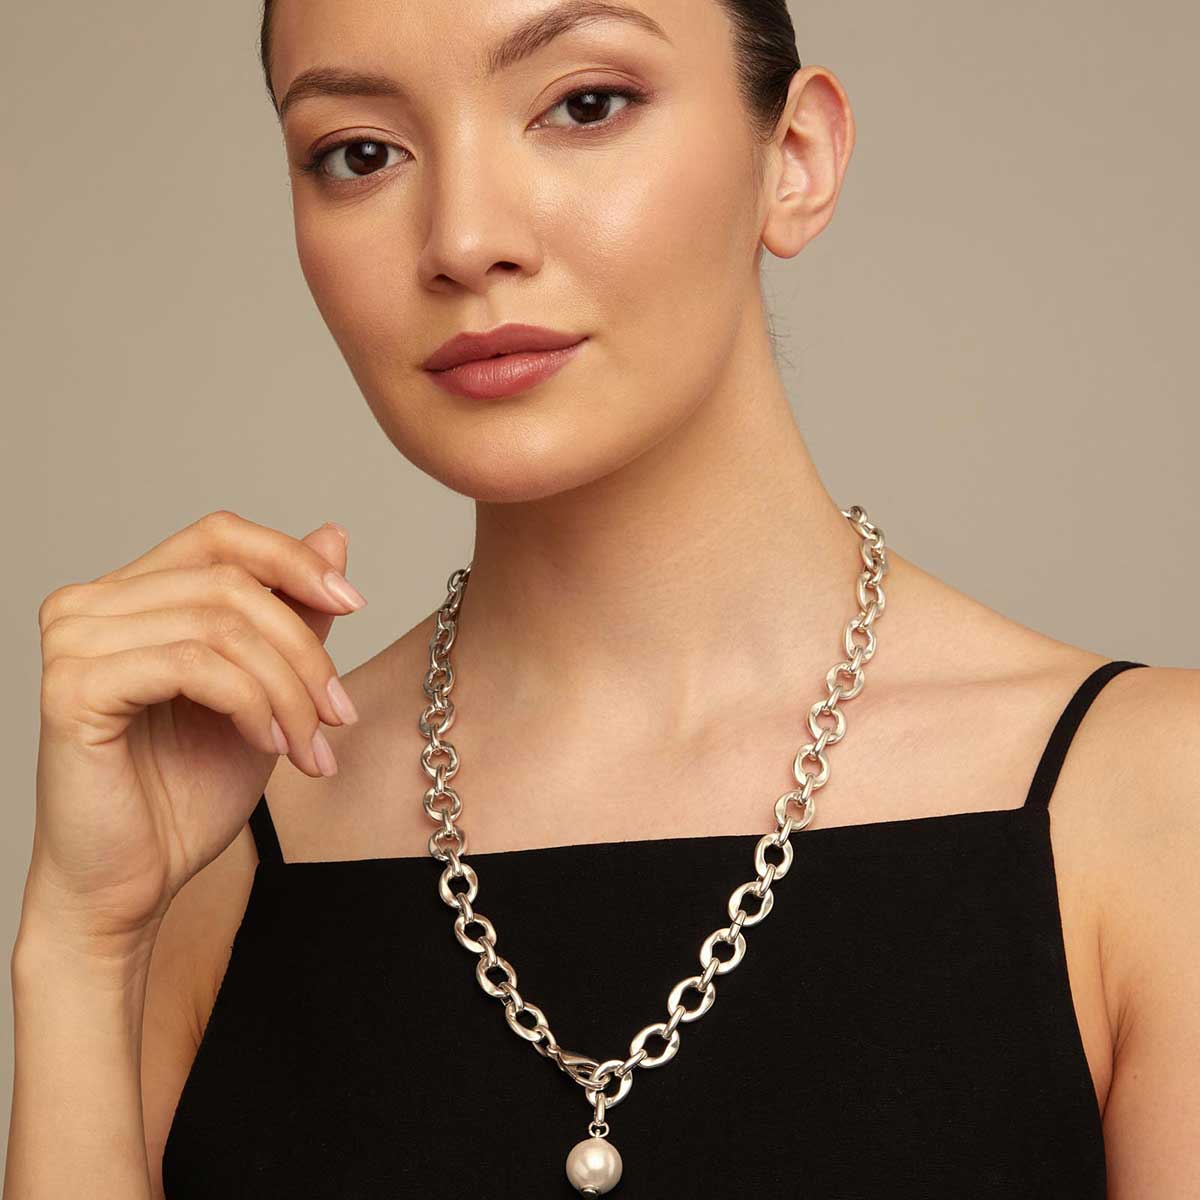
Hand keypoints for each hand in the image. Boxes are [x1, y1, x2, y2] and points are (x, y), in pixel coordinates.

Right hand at [27, 511, 365, 951]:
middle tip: (338, 715)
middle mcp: (90, 604)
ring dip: (287, 690)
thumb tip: (333, 535)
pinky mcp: (73, 688)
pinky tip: (268, 746)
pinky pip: (193, 665)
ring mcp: (74, 642)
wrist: (133, 883)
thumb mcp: (266, 689)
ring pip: (222, 625)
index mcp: (131, 595)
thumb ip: (291, 614)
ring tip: (309, 746)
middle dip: (304, 651)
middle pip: (231, 583)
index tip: (355, 606)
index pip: (220, 536)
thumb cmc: (188, 790)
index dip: (294, 560)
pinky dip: (250, 704)